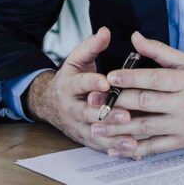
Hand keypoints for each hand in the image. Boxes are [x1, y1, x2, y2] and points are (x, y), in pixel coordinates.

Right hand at [23, 27, 133, 152]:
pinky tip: (134, 152)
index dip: (92, 83)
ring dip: (114, 138)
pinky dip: (116, 150)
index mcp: (69, 85)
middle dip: (107, 115)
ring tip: (132, 140)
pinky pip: (101, 146)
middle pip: (88, 113)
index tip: (106, 82)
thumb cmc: (71, 79)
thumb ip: (92, 46)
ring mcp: (77, 126)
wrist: (49, 103)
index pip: (80, 83)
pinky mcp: (84, 139)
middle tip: (126, 115)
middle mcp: (71, 108)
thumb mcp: (77, 60)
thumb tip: (105, 31)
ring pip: (95, 134)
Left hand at [88, 31, 183, 159]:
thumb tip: (134, 37)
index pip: (154, 79)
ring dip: (118, 128)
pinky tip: (115, 148)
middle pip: (146, 103)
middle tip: (94, 102)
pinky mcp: (182, 143)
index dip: (130, 77)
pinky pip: (154, 148)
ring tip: (96, 126)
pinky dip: (133, 150)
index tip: (109, 76)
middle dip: (118, 102)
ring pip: (146, 127)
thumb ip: (159, 51)